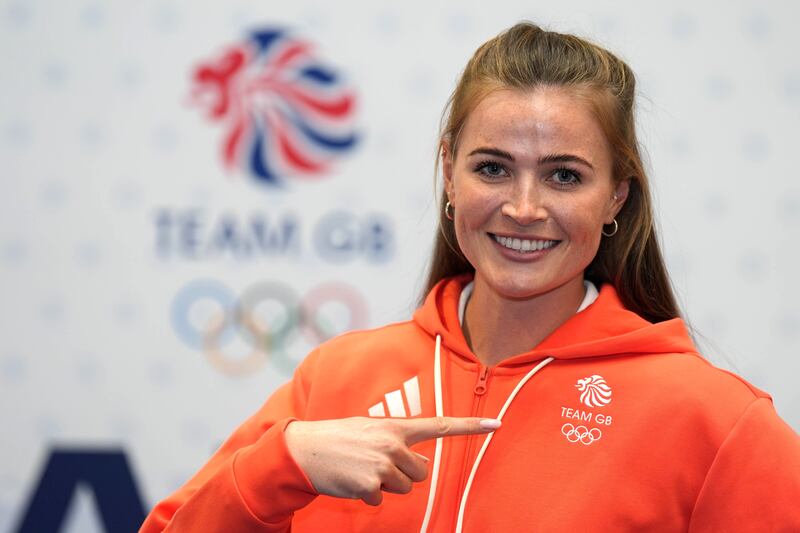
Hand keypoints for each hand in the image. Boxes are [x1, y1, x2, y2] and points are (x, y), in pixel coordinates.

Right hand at [284, 416, 500, 505]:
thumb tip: (421, 465)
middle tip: (379, 464)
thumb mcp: (372, 431)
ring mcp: (382, 466)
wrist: (306, 449)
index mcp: (396, 428)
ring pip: (404, 488)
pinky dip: (368, 495)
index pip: (441, 426)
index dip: (471, 426)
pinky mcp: (369, 487)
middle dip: (405, 474)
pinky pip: (380, 500)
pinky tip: (352, 481)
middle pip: (421, 472)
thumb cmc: (341, 438)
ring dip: (386, 485)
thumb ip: (398, 442)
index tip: (496, 424)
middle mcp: (393, 445)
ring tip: (363, 470)